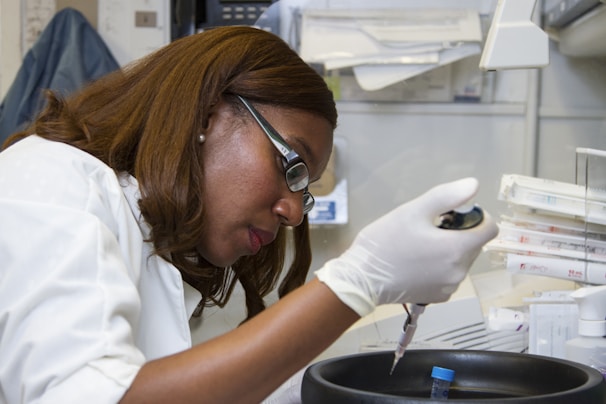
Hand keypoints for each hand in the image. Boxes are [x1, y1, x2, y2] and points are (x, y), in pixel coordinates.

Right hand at [316, 178, 498, 316]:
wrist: (361, 279)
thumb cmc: (385, 241)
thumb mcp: (413, 211)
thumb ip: (446, 196)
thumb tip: (474, 185)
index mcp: (457, 248)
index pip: (489, 228)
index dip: (476, 216)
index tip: (452, 214)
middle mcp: (460, 271)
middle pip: (475, 244)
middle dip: (459, 233)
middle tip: (428, 228)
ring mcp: (449, 287)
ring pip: (462, 260)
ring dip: (450, 250)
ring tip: (420, 246)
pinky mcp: (439, 297)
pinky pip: (450, 275)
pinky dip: (441, 267)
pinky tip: (417, 263)